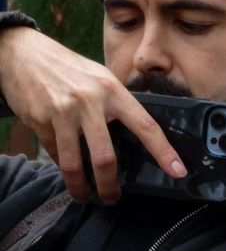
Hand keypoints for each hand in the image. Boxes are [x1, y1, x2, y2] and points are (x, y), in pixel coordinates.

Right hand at [0, 26, 183, 202]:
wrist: (22, 52)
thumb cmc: (70, 68)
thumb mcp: (101, 78)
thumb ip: (119, 104)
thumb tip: (142, 134)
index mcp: (112, 91)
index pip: (145, 126)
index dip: (163, 152)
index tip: (178, 172)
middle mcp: (89, 102)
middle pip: (105, 157)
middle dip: (109, 185)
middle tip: (112, 199)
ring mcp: (62, 112)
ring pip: (74, 163)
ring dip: (79, 186)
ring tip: (84, 195)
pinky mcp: (39, 120)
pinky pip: (55, 153)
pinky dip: (62, 165)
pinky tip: (67, 170)